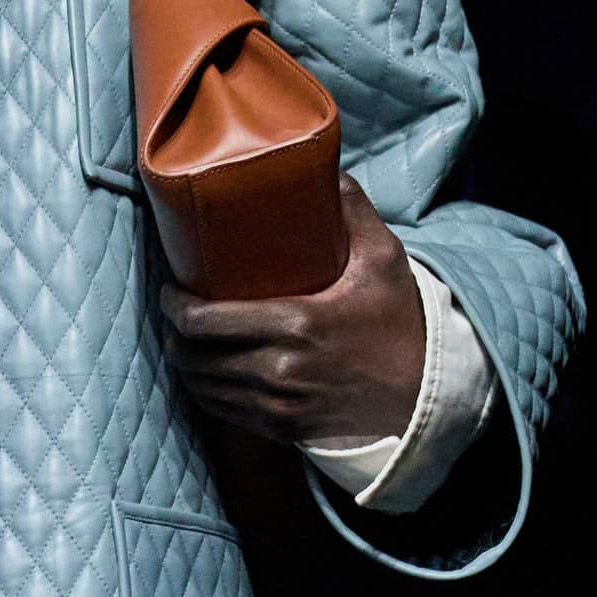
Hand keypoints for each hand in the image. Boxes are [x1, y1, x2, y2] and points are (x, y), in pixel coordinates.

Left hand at [158, 175, 425, 445]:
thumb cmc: (400, 321)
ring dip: (187, 364)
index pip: (203, 322)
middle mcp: (280, 371)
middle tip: (176, 311)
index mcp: (296, 325)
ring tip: (188, 340)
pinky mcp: (283, 429)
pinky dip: (209, 392)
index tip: (170, 289)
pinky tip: (209, 373)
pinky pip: (225, 413)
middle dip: (175, 334)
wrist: (426, 393)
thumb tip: (325, 167)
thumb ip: (351, 209)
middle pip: (193, 357)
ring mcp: (278, 406)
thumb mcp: (383, 258)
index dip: (173, 306)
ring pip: (203, 388)